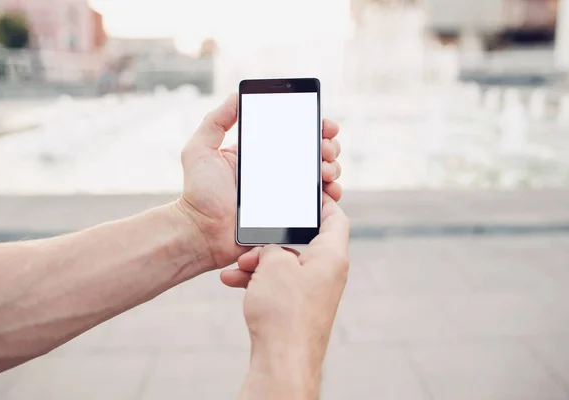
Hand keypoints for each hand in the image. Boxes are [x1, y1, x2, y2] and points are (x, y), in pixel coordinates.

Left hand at [177, 93, 342, 269]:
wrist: (201, 233)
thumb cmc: (197, 193)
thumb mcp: (200, 150)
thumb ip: (215, 121)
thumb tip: (237, 94)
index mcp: (260, 154)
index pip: (293, 134)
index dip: (315, 127)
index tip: (325, 125)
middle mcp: (276, 171)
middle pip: (314, 153)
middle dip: (328, 147)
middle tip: (325, 149)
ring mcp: (285, 194)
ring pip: (321, 176)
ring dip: (332, 168)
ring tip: (325, 170)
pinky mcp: (290, 216)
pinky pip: (317, 204)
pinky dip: (330, 195)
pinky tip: (329, 190)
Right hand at [221, 195, 349, 375]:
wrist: (281, 361)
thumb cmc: (283, 311)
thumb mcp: (274, 264)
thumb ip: (273, 244)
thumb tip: (271, 248)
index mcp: (331, 256)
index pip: (336, 218)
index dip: (321, 202)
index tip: (302, 193)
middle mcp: (327, 272)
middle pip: (303, 241)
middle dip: (272, 239)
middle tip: (251, 240)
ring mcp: (312, 291)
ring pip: (285, 264)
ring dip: (259, 262)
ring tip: (236, 267)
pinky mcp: (297, 307)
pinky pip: (278, 284)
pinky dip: (258, 280)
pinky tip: (232, 281)